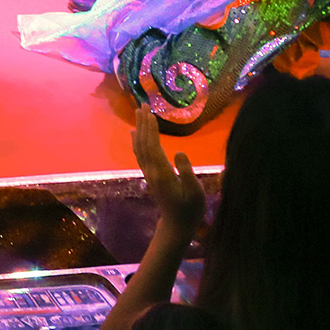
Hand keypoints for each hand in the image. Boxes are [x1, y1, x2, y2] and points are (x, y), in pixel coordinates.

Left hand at [129, 109, 203, 245]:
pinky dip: (137, 141)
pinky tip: (135, 133)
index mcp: (163, 174)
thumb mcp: (195, 192)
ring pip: (140, 148)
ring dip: (140, 129)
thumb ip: (187, 172)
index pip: (154, 147)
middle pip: (144, 144)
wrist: (177, 225)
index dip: (151, 129)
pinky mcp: (151, 175)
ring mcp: (149, 174)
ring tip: (138, 113)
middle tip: (142, 105)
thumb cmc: (190, 209)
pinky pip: (140, 154)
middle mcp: (152, 172)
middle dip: (143, 124)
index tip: (150, 113)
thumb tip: (179, 152)